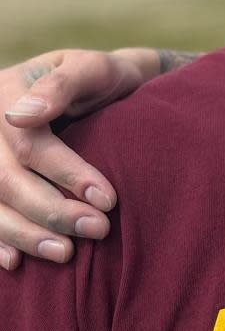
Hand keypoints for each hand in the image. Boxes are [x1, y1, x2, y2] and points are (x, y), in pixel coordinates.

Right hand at [0, 48, 159, 269]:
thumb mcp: (91, 68)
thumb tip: (21, 117)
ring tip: (66, 254)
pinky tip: (16, 262)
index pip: (29, 144)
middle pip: (6, 180)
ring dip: (26, 234)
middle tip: (97, 229)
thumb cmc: (100, 78)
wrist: (97, 89)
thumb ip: (61, 86)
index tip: (108, 200)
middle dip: (52, 211)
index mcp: (6, 93)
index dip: (66, 174)